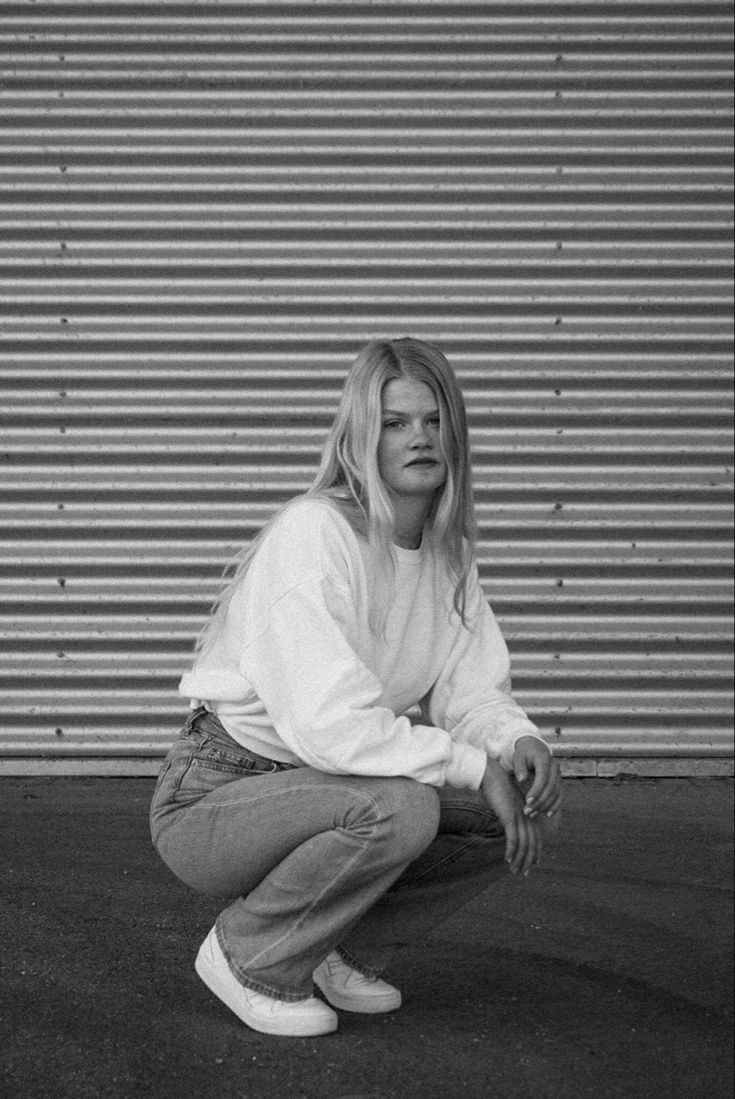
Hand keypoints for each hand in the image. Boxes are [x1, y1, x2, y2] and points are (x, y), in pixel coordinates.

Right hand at [480, 760, 541, 875]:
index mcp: (528, 813)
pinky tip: (508, 859)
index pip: (535, 837)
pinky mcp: (510, 817)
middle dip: (528, 860)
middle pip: (532, 843)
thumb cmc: (497, 787)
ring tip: (515, 870)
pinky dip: (512, 850)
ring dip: (519, 859)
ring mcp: (519, 817)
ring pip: (523, 844)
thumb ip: (510, 814)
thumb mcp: (507, 803)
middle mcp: (526, 816)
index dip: (535, 851)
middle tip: (524, 872)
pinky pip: (513, 838)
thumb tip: (508, 824)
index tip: (533, 863)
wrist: (491, 775)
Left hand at [513, 735, 562, 819]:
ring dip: (545, 806)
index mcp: (544, 759)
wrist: (534, 746)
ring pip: (555, 793)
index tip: (527, 802)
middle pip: (550, 787)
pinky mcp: (559, 781)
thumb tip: (521, 780)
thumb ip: (520, 768)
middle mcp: (554, 767)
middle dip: (539, 802)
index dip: (536, 791)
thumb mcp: (518, 756)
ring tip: (533, 814)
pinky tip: (548, 814)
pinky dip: (555, 805)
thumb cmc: (524, 752)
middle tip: (527, 812)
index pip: (542, 777)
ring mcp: (558, 774)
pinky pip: (560, 795)